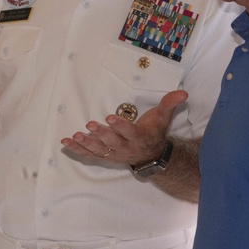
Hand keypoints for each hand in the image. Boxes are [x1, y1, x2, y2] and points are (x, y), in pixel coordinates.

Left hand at [61, 89, 186, 165]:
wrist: (151, 155)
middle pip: (113, 142)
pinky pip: (90, 154)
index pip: (130, 132)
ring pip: (99, 150)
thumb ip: (170, 104)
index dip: (121, 126)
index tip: (110, 117)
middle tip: (90, 124)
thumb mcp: (163, 118)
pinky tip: (65, 142)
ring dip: (87, 144)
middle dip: (101, 134)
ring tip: (75, 136)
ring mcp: (114, 154)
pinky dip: (77, 150)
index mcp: (140, 137)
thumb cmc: (154, 132)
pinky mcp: (105, 156)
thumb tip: (183, 93)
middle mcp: (126, 148)